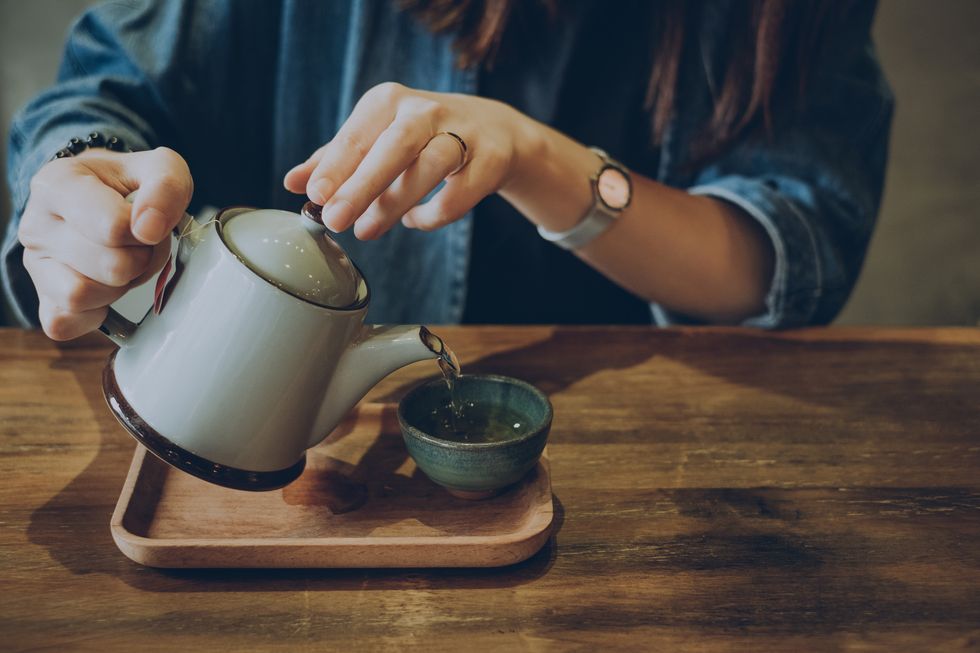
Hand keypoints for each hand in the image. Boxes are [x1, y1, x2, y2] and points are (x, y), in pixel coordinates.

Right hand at [18, 147, 192, 339]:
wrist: (104, 197)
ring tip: (124, 263)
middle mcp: (36, 224)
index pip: (112, 226)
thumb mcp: (158, 168)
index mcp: (58, 184)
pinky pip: (66, 323)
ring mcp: (35, 265)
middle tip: (141, 245)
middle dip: (141, 259)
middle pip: (109, 266)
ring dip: (119, 287)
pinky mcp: (41, 299)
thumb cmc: (128, 186)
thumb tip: (149, 229)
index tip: (149, 223)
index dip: (146, 232)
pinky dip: (96, 312)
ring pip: (82, 296)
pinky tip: (107, 288)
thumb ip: (165, 186)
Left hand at [284, 82, 530, 239]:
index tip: (314, 196)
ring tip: (367, 230)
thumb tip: (292, 183)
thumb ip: (336, 161)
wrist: (493, 132)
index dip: (335, 166)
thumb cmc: (419, 139)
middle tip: (336, 219)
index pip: (357, 134)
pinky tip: (414, 220)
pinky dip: (433, 214)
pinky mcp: (490, 161)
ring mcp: (463, 134)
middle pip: (394, 146)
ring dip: (396, 202)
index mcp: (388, 102)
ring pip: (430, 167)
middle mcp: (425, 111)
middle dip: (362, 184)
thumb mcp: (375, 140)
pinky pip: (459, 194)